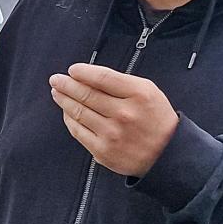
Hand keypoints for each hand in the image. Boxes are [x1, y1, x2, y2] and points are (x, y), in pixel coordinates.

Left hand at [49, 64, 178, 177]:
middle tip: (56, 79)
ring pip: (79, 112)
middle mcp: (124, 113)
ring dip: (64, 100)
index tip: (72, 69)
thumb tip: (89, 77)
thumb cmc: (155, 119)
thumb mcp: (148, 92)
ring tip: (57, 92)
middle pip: (87, 94)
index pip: (103, 78)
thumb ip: (121, 83)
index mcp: (138, 94)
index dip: (83, 72)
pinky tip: (66, 111)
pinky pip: (78, 131)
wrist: (167, 154)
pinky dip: (69, 119)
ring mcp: (112, 133)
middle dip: (67, 84)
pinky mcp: (102, 150)